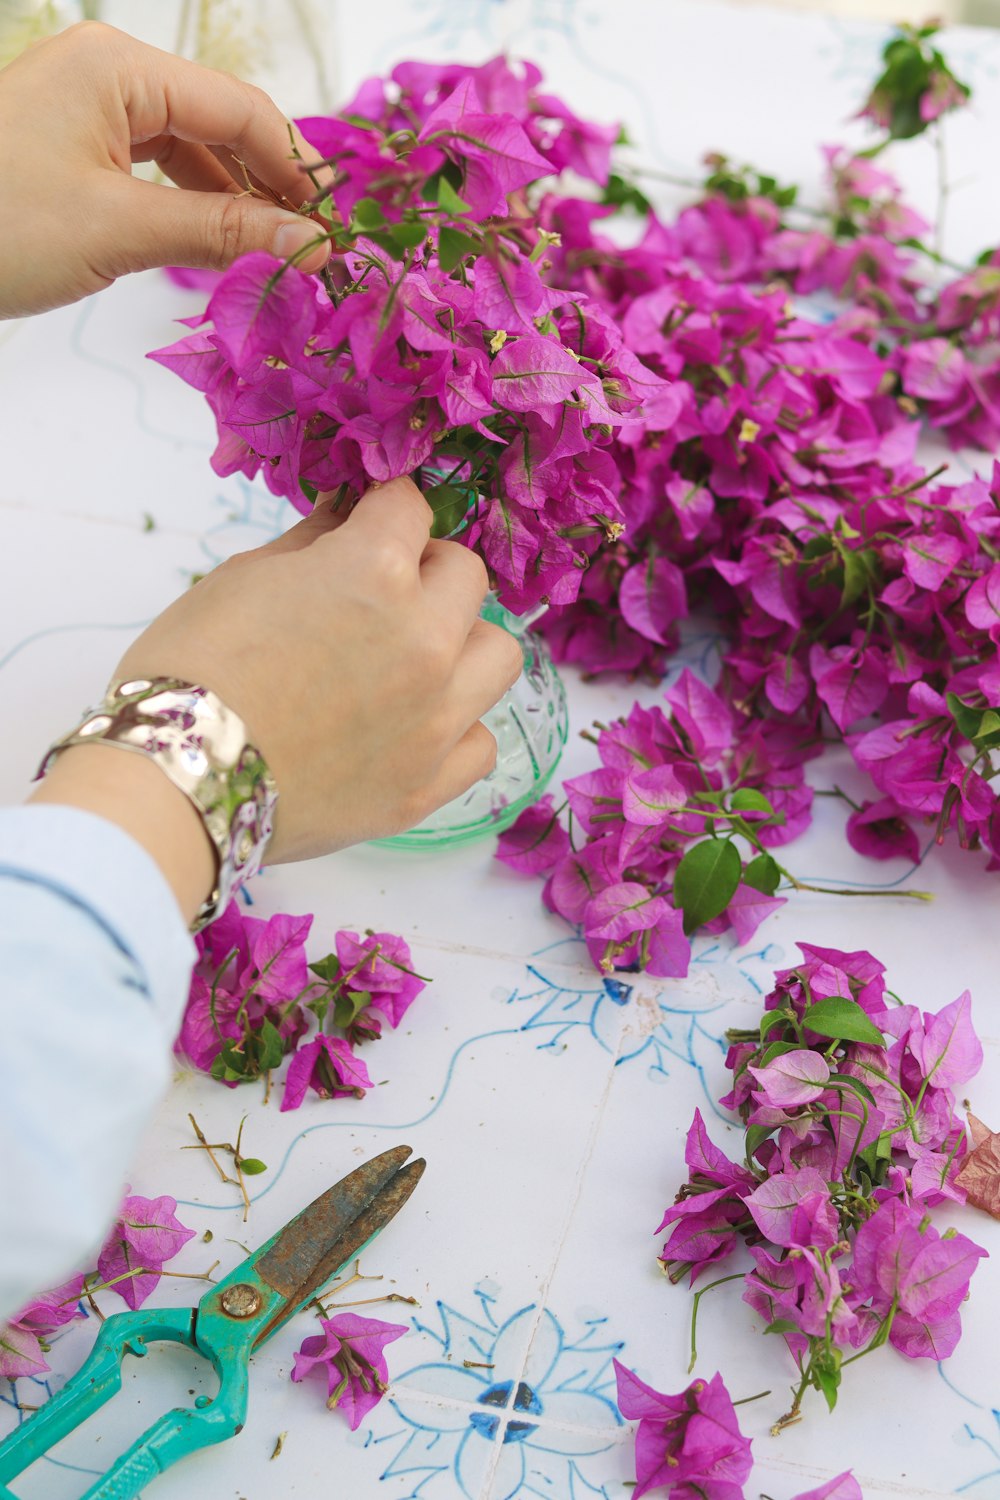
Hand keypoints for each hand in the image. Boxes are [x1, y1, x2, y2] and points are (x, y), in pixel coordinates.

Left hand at [0, 21, 329, 317]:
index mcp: (118, 66)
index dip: (294, 169)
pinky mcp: (71, 151)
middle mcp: (107, 75)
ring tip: (268, 259)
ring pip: (189, 152)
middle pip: (219, 125)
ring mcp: (86, 112)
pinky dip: (189, 211)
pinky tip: (214, 250)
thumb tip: (310, 243)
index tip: (332, 229)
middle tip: (309, 251)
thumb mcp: (121, 230)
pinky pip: (153, 173)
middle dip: (267, 187)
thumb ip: (224, 232)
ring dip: (232, 205)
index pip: (240, 107)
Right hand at [35, 479, 522, 917]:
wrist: (174, 784)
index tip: (367, 523)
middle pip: (466, 576)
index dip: (382, 510)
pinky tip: (413, 728)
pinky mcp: (428, 784)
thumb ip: (314, 543)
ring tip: (413, 661)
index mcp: (376, 570)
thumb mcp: (241, 579)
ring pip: (498, 655)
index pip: (409, 506)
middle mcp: (426, 639)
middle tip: (381, 595)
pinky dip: (456, 729)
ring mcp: (436, 717)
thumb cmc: (189, 671)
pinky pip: (481, 741)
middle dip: (427, 572)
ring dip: (463, 645)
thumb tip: (347, 516)